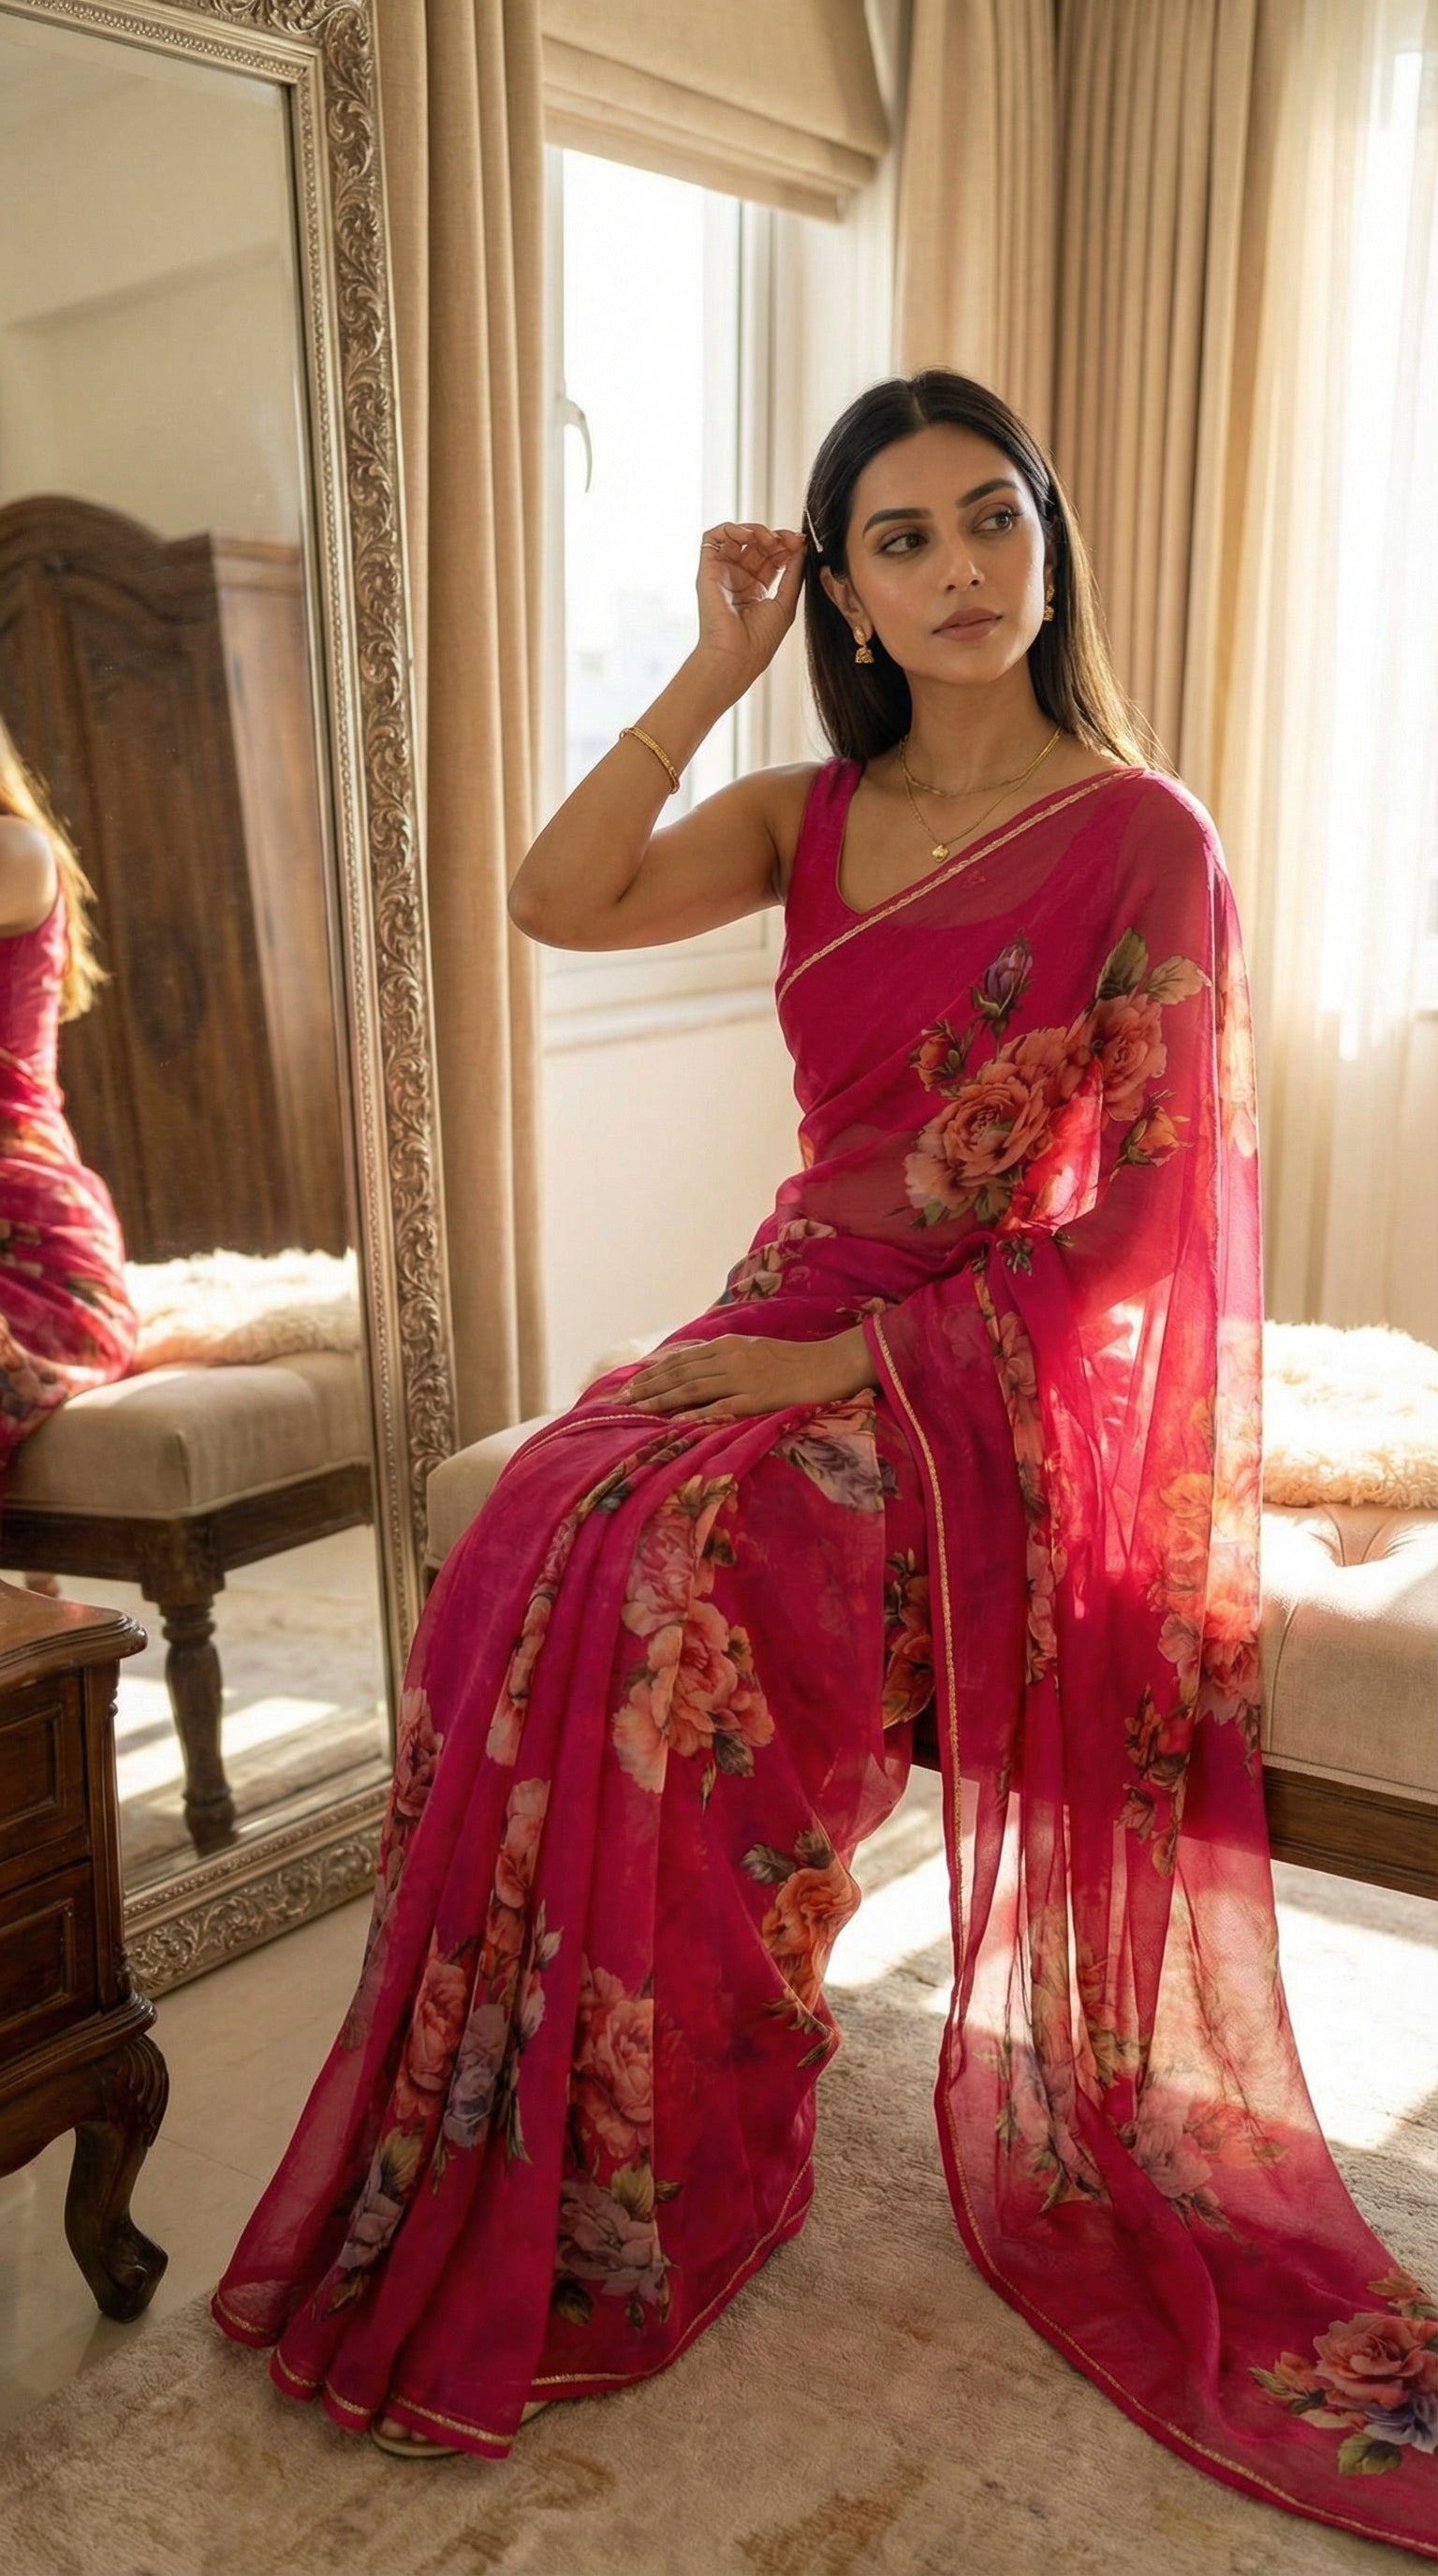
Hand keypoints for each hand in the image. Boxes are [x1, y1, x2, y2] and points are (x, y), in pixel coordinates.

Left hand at [599, 1327, 877, 1423]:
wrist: (833, 1364)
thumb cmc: (796, 1361)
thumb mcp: (756, 1351)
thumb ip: (728, 1358)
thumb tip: (699, 1370)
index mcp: (730, 1345)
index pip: (683, 1359)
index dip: (654, 1372)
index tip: (631, 1384)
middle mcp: (731, 1358)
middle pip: (680, 1372)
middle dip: (649, 1386)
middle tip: (621, 1400)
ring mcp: (744, 1378)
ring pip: (693, 1387)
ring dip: (662, 1399)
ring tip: (638, 1410)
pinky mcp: (758, 1398)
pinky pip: (721, 1406)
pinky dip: (696, 1414)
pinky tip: (675, 1423)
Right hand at [695, 522, 806, 692]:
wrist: (736, 654)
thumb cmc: (760, 639)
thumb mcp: (785, 602)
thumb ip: (793, 573)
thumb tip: (802, 547)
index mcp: (757, 589)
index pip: (772, 557)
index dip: (786, 546)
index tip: (801, 542)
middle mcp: (738, 579)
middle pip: (757, 545)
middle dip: (775, 537)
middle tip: (789, 539)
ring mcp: (723, 573)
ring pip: (737, 537)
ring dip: (755, 531)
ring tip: (769, 539)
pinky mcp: (708, 570)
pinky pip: (713, 538)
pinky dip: (730, 529)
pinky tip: (747, 536)